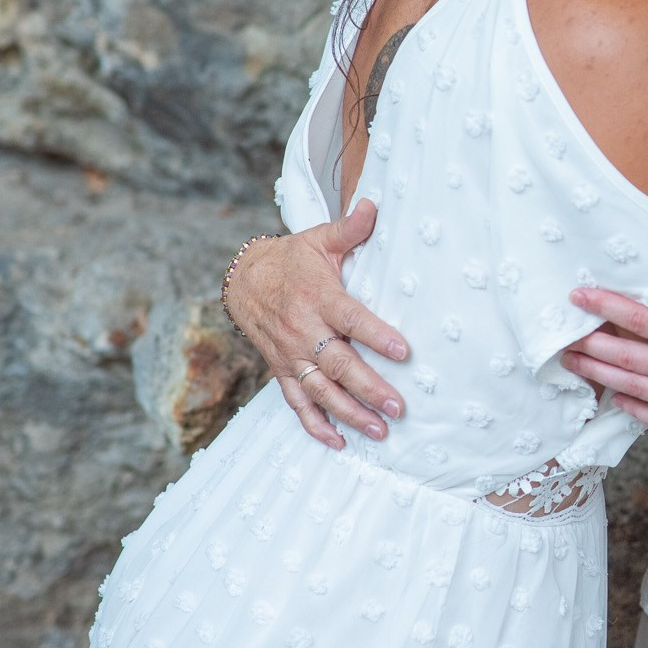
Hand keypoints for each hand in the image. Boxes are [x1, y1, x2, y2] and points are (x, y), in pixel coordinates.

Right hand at [223, 201, 410, 448]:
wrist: (243, 279)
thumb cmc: (294, 259)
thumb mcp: (320, 238)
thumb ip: (351, 229)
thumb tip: (374, 204)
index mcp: (318, 297)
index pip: (350, 318)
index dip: (376, 335)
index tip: (404, 351)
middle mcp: (303, 331)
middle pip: (338, 363)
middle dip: (369, 387)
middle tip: (398, 406)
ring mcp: (290, 355)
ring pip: (320, 390)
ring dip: (349, 413)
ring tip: (379, 430)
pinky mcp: (281, 370)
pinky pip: (296, 402)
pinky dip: (315, 424)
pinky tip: (338, 442)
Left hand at [562, 239, 647, 449]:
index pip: (642, 320)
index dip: (606, 306)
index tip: (580, 296)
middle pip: (627, 358)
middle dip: (590, 345)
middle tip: (560, 336)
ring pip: (634, 389)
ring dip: (600, 376)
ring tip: (574, 365)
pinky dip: (632, 408)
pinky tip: (617, 399)